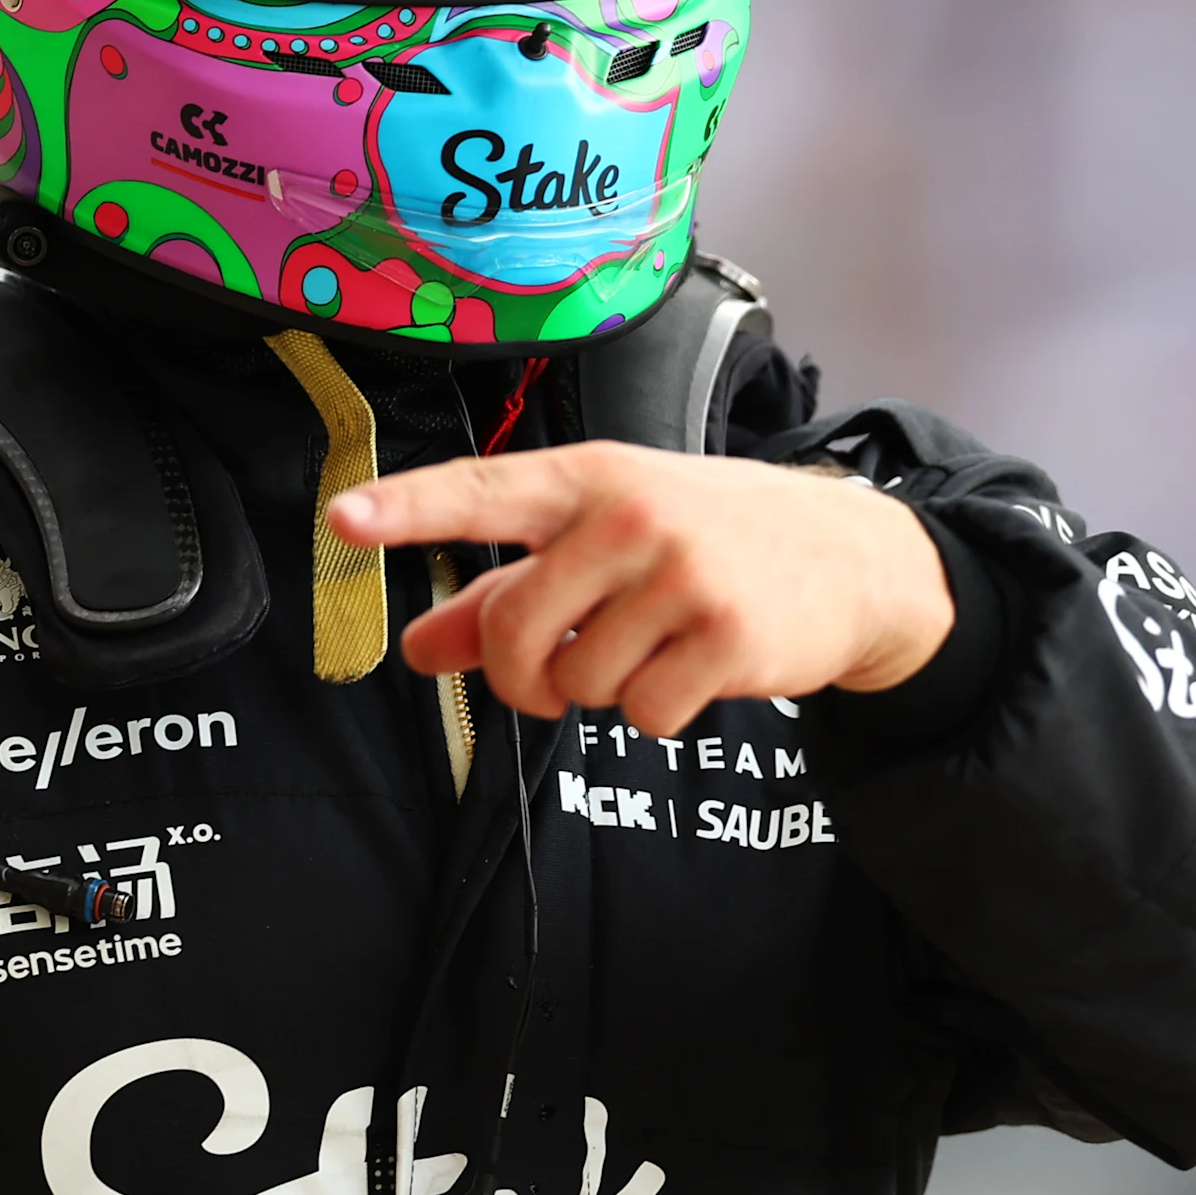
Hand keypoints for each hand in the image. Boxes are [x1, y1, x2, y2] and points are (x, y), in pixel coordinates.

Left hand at [324, 442, 954, 735]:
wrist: (852, 557)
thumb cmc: (709, 540)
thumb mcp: (608, 542)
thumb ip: (503, 592)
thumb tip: (417, 646)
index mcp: (591, 478)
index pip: (483, 490)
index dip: (407, 508)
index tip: (342, 520)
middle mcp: (632, 515)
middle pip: (516, 629)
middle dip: (524, 675)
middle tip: (558, 673)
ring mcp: (683, 572)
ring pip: (580, 683)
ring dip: (606, 688)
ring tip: (658, 644)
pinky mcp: (728, 635)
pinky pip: (644, 715)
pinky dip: (661, 711)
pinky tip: (698, 668)